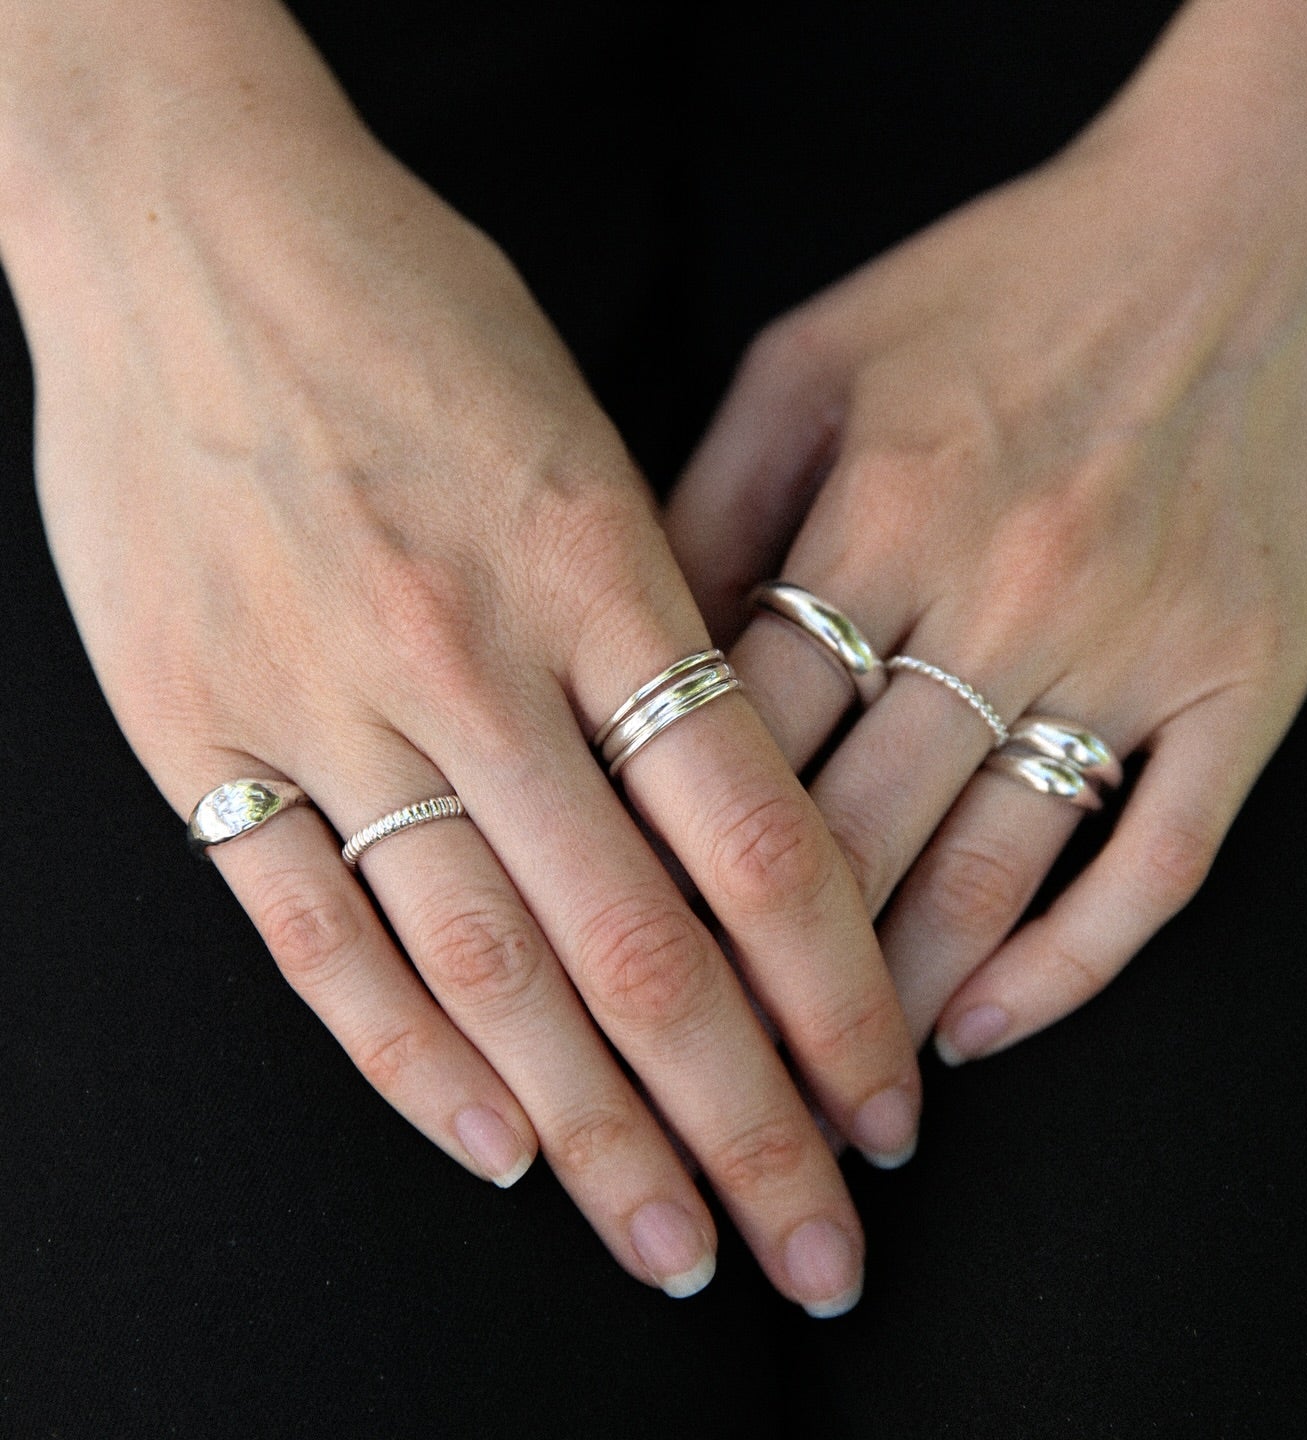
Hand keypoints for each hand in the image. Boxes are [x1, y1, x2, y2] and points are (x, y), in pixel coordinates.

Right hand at [0, 0, 918, 1312]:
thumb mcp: (587, 432)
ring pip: (487, 976)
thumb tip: (740, 802)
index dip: (836, 999)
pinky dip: (408, 1059)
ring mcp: (323, 705)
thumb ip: (661, 618)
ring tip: (675, 1244)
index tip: (891, 1104)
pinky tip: (494, 1148)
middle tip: (819, 1246)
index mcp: (597, 571)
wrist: (193, 228)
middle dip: (746, 1122)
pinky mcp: (200, 733)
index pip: (755, 845)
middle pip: (642, 949)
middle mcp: (471, 661)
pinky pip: (315, 937)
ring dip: (596, 1135)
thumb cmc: (417, 309)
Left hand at [666, 0, 1306, 1059]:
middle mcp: (1001, 589)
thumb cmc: (1021, 275)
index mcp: (878, 508)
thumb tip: (633, 656)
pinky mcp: (1246, 679)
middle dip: (771, 979)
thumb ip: (711, 500)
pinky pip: (1157, 861)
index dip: (672, 868)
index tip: (627, 958)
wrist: (1262, 212)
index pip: (743, 738)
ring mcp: (1133, 645)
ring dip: (901, 1001)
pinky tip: (989, 1023)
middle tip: (714, 1081)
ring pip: (991, 871)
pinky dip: (1070, 963)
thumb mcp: (820, 351)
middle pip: (855, 830)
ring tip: (837, 1100)